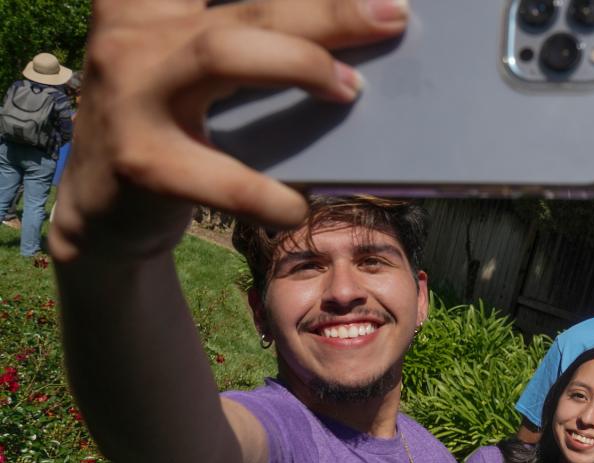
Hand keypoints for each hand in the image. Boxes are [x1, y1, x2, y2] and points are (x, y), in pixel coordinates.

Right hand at [49, 0, 408, 261]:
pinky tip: (297, 205)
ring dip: (300, 64)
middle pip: (245, 9)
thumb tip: (352, 32)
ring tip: (351, 91)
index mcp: (151, 6)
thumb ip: (248, 41)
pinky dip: (269, 193)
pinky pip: (220, 174)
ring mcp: (131, 95)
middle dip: (326, 9)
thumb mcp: (190, 67)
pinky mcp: (141, 162)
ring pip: (223, 54)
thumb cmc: (171, 125)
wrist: (101, 210)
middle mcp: (135, 37)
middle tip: (390, 15)